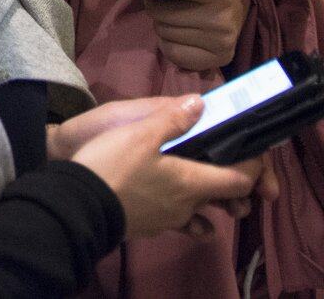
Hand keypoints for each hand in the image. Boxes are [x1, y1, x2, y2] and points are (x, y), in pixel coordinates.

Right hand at [71, 95, 265, 238]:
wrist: (76, 203)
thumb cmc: (112, 166)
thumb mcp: (139, 133)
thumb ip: (171, 119)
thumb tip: (201, 103)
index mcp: (192, 182)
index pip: (240, 179)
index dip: (253, 166)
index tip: (251, 151)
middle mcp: (187, 206)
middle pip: (223, 198)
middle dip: (232, 185)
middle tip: (227, 166)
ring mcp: (167, 220)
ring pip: (200, 211)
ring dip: (207, 200)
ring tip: (201, 185)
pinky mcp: (147, 226)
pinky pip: (176, 221)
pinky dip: (183, 214)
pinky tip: (172, 205)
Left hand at [122, 0, 248, 70]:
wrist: (240, 10)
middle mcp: (222, 19)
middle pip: (164, 14)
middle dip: (154, 6)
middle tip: (158, 2)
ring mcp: (221, 42)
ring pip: (164, 33)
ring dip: (160, 24)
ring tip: (172, 17)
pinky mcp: (217, 61)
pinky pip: (172, 53)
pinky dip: (166, 43)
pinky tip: (177, 35)